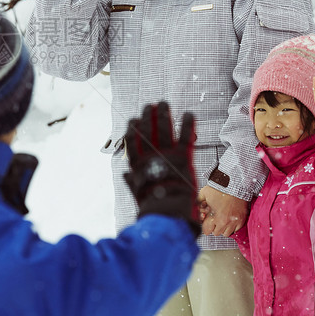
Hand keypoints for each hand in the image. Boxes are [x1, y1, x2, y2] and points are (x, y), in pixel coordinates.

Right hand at [123, 102, 200, 235]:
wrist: (168, 212)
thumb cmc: (153, 206)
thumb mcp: (139, 193)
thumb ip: (133, 182)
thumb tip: (126, 175)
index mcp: (139, 165)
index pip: (132, 141)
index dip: (132, 129)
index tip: (133, 119)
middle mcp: (152, 157)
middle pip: (147, 131)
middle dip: (148, 116)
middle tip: (149, 105)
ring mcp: (167, 156)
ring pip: (164, 130)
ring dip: (163, 115)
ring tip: (163, 103)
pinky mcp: (183, 158)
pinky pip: (185, 137)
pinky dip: (188, 125)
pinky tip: (189, 113)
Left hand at [198, 185, 247, 235]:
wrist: (234, 183)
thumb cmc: (218, 188)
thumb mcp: (203, 194)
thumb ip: (198, 204)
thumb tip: (199, 212)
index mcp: (214, 217)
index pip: (206, 231)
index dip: (206, 225)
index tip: (207, 221)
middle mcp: (224, 222)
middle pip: (216, 233)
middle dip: (214, 226)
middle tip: (214, 218)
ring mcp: (234, 222)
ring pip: (226, 233)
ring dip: (223, 228)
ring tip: (222, 219)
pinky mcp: (241, 220)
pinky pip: (236, 230)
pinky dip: (232, 226)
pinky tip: (230, 218)